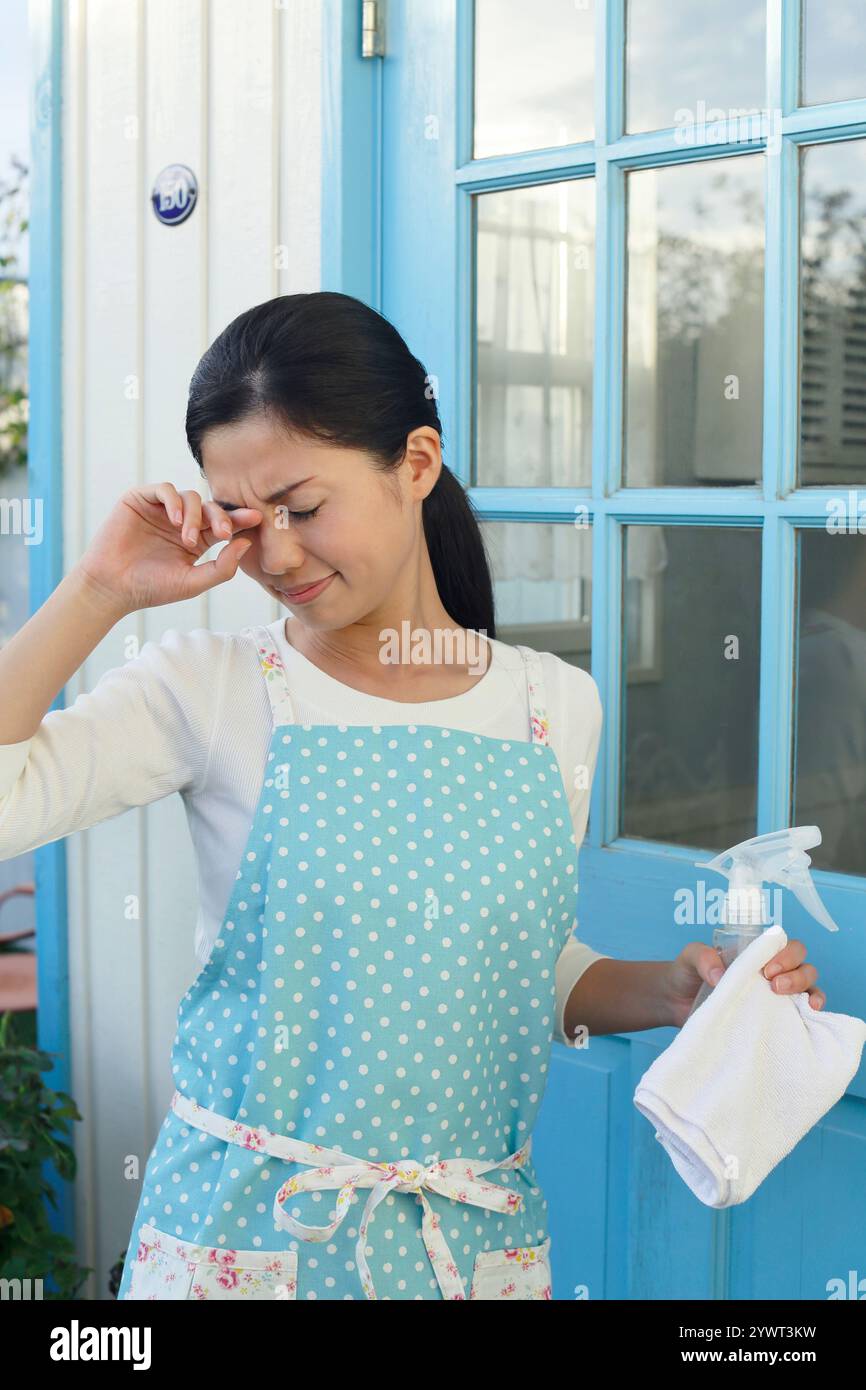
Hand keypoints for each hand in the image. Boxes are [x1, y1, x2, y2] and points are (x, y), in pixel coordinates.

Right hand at [75, 482, 263, 614]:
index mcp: (197, 540)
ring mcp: (161, 510)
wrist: (113, 587)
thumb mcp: (194, 582)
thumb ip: (222, 566)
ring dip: (194, 515)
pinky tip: (175, 520)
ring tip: (187, 539)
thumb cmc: (152, 588)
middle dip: (221, 517)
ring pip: (190, 497)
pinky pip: (165, 489)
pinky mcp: (141, 499)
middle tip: (223, 533)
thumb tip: (246, 543)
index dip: (240, 519)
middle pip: (210, 507)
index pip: (222, 524)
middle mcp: (181, 522)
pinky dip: (174, 501)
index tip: (257, 519)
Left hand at [662, 938, 825, 1028]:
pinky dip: (810, 1016)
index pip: (785, 946)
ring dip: (808, 992)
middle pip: (803, 966)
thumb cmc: (686, 973)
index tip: (768, 969)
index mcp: (756, 954)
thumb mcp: (690, 957)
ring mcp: (774, 998)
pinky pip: (801, 1016)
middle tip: (774, 986)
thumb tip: (720, 977)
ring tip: (796, 1002)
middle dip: (797, 974)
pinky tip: (808, 1017)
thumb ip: (703, 958)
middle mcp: (771, 973)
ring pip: (809, 988)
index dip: (785, 955)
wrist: (674, 1002)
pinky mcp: (772, 1020)